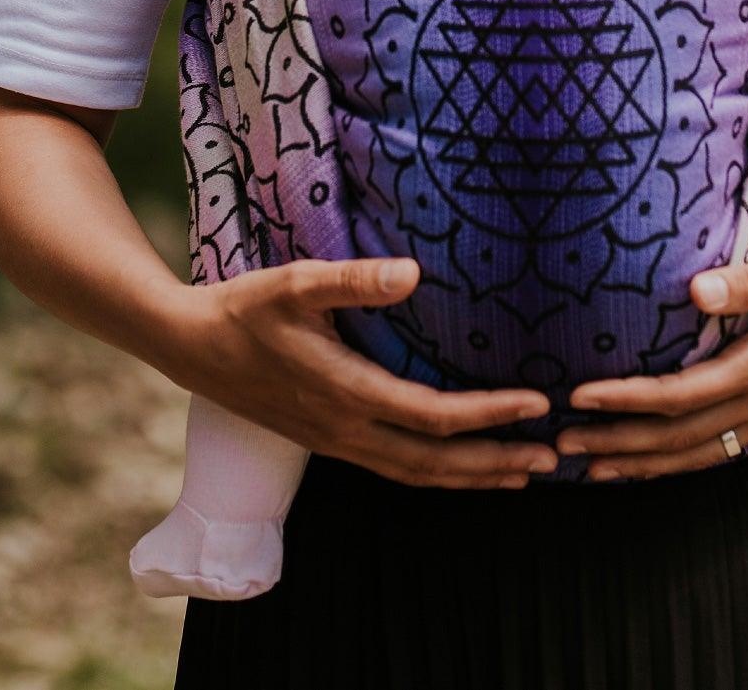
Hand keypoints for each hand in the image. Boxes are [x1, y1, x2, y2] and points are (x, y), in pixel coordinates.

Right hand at [168, 256, 560, 488]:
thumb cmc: (245, 307)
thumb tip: (412, 272)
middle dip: (498, 462)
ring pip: (416, 476)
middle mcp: (346, 429)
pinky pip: (395, 468)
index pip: (434, 416)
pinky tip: (461, 464)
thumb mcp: (295, 282)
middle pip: (436, 464)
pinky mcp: (329, 440)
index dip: (490, 414)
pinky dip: (439, 472)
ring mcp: (336, 442)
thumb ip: (354, 280)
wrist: (189, 346)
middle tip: (558, 458)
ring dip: (474, 476)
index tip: (538, 402)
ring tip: (525, 473)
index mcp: (346, 392)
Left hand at [554, 241, 747, 480]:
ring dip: (642, 462)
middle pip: (680, 436)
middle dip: (619, 443)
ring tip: (590, 467)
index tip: (580, 394)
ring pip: (698, 452)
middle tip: (561, 446)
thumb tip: (695, 289)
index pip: (682, 394)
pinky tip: (650, 461)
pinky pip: (720, 448)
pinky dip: (678, 460)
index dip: (628, 399)